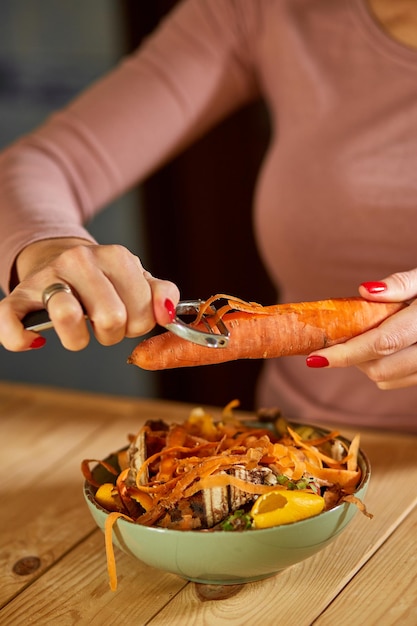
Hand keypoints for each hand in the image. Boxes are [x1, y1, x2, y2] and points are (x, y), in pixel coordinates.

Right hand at [0, 238, 178, 350]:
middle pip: (111, 320)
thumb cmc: (105, 278)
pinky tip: (37, 339)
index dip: (140, 325)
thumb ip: (161, 294)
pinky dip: (22, 339)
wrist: (59, 258)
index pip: (143, 312)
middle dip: (113, 334)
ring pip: (67, 318)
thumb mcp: (138, 279)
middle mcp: (80, 260)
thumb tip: (167, 313)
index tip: (129, 315)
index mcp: (116, 257)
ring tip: (79, 331)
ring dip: (78, 339)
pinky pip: (12, 323)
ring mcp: (47, 276)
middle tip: (104, 323)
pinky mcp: (19, 295)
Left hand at [306, 269, 416, 389]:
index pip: (382, 342)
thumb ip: (402, 283)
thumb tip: (366, 291)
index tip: (314, 357)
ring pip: (389, 379)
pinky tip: (386, 349)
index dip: (345, 353)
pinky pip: (403, 381)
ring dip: (368, 364)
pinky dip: (386, 370)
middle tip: (343, 337)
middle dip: (353, 358)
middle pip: (381, 368)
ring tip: (367, 339)